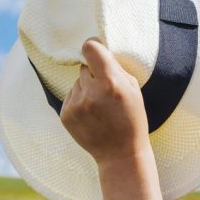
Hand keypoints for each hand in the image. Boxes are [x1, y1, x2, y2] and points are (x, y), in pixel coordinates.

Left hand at [60, 39, 149, 166]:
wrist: (120, 154)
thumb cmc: (131, 119)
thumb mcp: (133, 90)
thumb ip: (116, 69)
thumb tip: (99, 51)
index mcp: (110, 82)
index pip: (90, 48)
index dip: (94, 46)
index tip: (97, 50)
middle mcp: (90, 92)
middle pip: (85, 67)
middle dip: (94, 74)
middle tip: (106, 91)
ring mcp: (75, 105)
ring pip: (77, 82)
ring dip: (86, 89)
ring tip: (99, 107)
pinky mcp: (65, 115)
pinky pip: (71, 96)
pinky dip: (80, 101)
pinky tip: (91, 115)